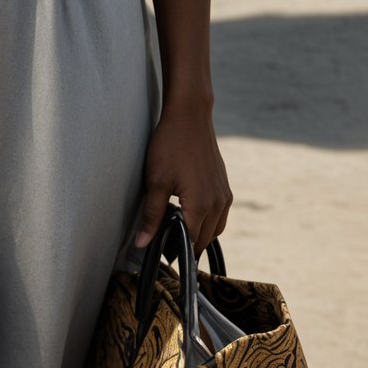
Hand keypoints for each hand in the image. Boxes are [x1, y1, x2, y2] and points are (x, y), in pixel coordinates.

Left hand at [135, 99, 231, 257]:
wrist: (190, 115)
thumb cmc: (170, 145)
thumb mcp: (156, 181)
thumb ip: (152, 216)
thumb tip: (143, 244)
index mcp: (201, 206)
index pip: (191, 243)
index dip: (176, 251)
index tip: (162, 253)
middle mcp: (218, 203)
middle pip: (205, 239)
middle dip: (188, 244)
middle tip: (166, 241)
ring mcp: (224, 193)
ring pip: (215, 228)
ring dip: (200, 232)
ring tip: (177, 227)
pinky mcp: (224, 184)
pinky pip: (220, 213)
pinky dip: (208, 219)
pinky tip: (189, 210)